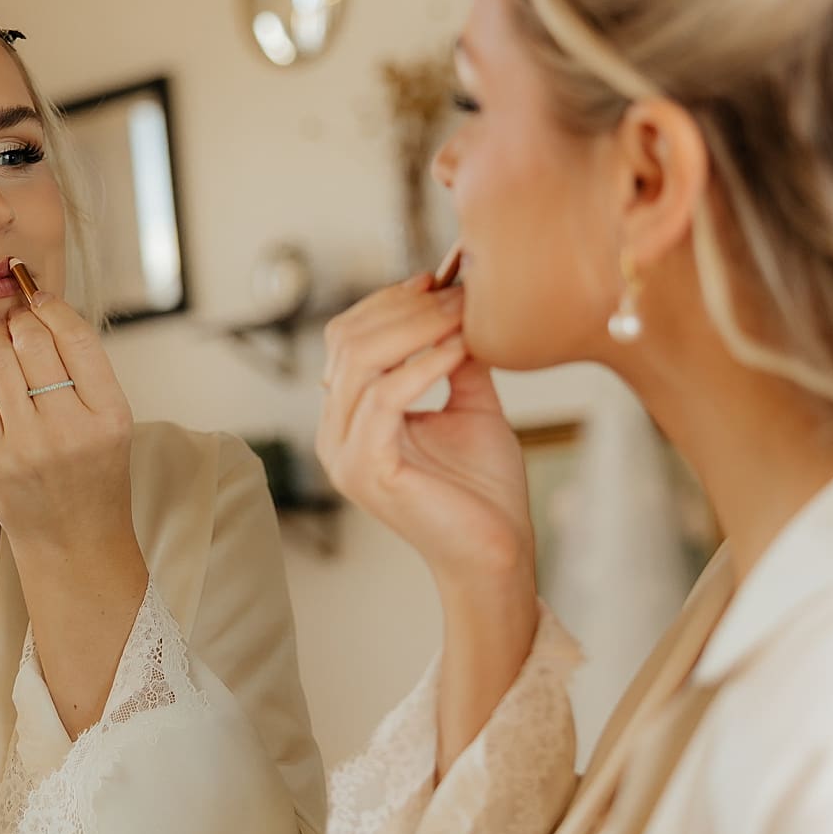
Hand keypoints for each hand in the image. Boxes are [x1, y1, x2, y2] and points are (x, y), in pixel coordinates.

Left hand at [0, 295, 137, 563]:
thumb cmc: (96, 478)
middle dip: (19, 317)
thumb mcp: (113, 426)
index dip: (53, 307)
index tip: (40, 295)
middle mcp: (70, 428)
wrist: (75, 545)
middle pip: (35, 344)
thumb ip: (85, 376)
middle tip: (14, 308)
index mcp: (111, 415)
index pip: (78, 339)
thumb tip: (44, 315)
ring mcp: (28, 446)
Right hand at [317, 275, 534, 596]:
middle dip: (405, 306)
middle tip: (457, 291)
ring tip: (462, 314)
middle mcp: (335, 434)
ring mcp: (344, 454)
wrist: (497, 554)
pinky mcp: (368, 470)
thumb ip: (456, 357)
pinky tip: (459, 348)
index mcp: (350, 417)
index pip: (349, 337)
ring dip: (417, 327)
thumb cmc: (484, 489)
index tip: (439, 279)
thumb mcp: (470, 405)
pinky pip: (384, 397)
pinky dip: (423, 364)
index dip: (390, 301)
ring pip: (361, 361)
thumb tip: (462, 301)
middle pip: (348, 340)